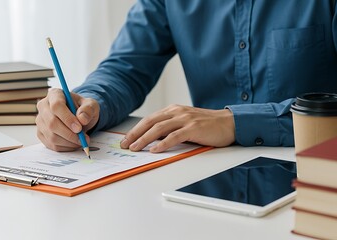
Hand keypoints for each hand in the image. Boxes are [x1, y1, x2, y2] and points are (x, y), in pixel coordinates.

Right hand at [36, 88, 99, 151]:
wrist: (79, 116)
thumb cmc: (83, 109)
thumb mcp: (91, 105)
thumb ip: (88, 109)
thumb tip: (82, 119)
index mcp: (55, 94)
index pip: (56, 106)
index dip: (67, 118)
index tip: (79, 128)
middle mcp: (43, 106)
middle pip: (52, 123)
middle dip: (69, 134)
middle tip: (83, 138)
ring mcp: (40, 121)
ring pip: (52, 136)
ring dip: (69, 142)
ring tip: (82, 141)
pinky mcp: (41, 133)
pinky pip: (51, 144)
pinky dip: (65, 147)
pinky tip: (74, 144)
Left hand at [120, 104, 234, 152]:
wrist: (230, 123)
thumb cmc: (207, 126)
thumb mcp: (185, 123)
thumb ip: (170, 128)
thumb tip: (151, 140)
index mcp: (173, 110)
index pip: (149, 119)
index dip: (136, 129)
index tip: (126, 139)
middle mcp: (177, 112)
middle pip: (150, 122)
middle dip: (135, 134)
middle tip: (125, 144)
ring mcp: (185, 119)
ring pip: (159, 128)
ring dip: (145, 139)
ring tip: (135, 148)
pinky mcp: (194, 128)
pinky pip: (175, 136)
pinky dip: (163, 143)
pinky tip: (155, 150)